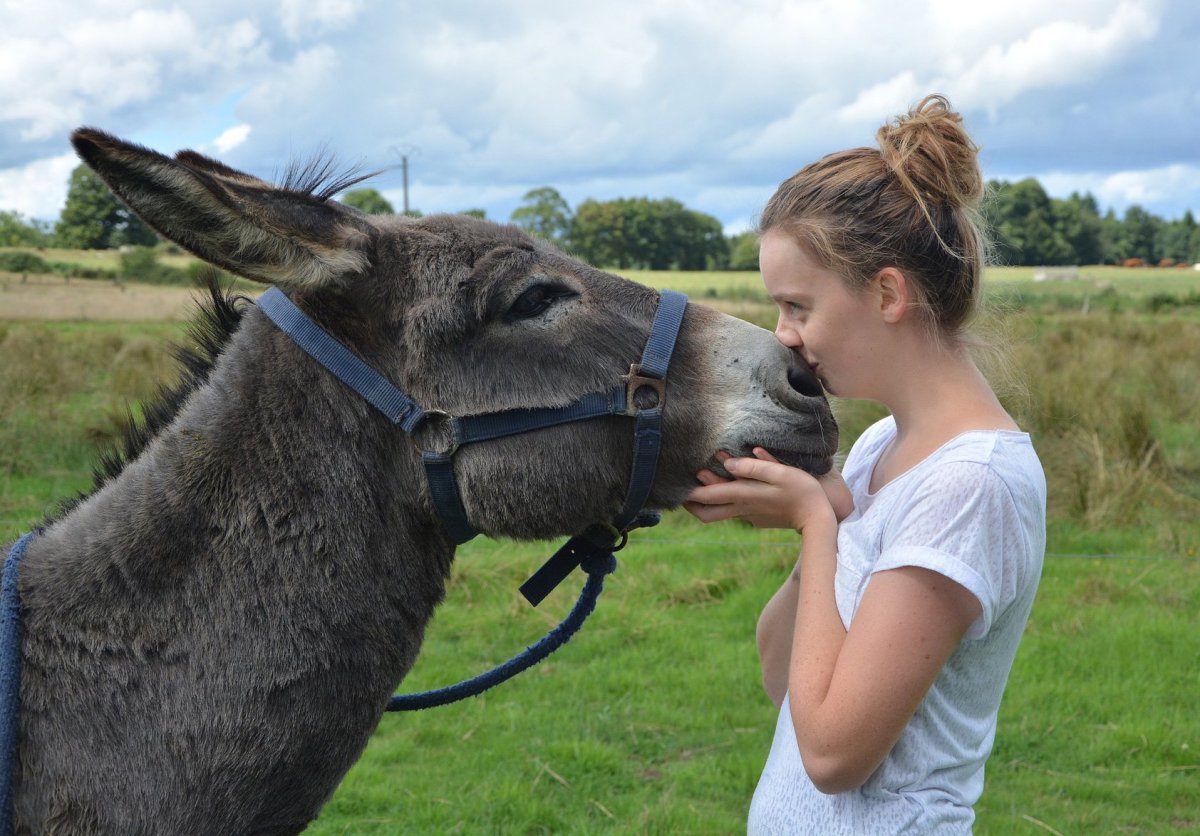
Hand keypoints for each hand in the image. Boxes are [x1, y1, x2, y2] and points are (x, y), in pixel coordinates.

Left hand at [685, 448, 845, 532]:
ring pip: (720, 512)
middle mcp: (743, 509)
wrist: (819, 519)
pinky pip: (736, 508)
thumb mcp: (780, 473)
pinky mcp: (759, 518)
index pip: (709, 497)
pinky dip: (728, 497)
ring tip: (701, 481)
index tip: (675, 485)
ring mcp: (750, 516)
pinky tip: (731, 484)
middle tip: (681, 492)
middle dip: (692, 505)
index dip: (689, 493)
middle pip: (708, 513)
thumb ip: (755, 466)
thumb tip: (729, 464)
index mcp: (745, 496)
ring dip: (709, 499)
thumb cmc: (802, 491)